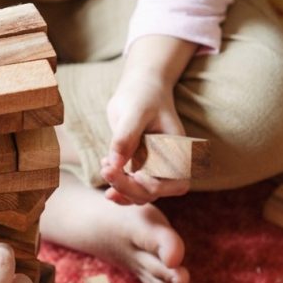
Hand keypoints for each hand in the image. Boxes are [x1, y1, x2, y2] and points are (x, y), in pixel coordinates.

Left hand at [102, 35, 198, 205]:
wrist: (141, 87)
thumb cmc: (143, 95)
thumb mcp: (134, 111)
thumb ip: (125, 137)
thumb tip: (114, 164)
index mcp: (179, 152)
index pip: (170, 185)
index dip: (148, 186)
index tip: (126, 172)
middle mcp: (170, 164)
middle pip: (151, 193)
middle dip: (127, 188)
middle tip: (105, 170)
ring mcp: (155, 168)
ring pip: (139, 194)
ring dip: (119, 188)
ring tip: (104, 167)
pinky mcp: (141, 167)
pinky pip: (131, 187)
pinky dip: (116, 184)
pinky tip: (105, 165)